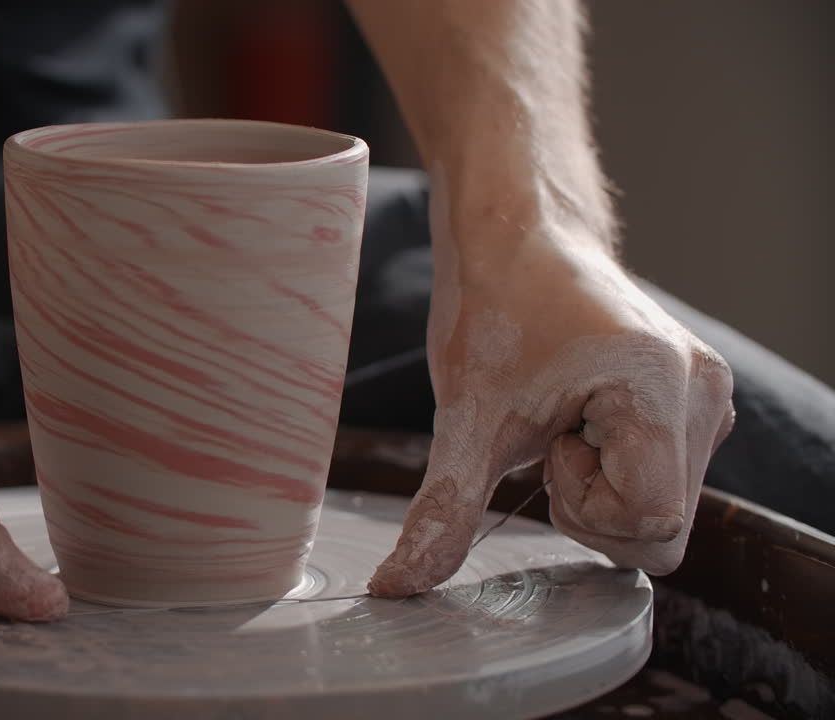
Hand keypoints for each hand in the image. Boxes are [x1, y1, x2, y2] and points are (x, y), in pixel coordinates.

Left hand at [368, 225, 734, 595]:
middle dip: (592, 505)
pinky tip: (581, 422)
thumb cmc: (494, 309)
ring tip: (564, 421)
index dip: (585, 504)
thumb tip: (397, 586)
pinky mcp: (693, 403)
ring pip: (664, 513)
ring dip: (601, 489)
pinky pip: (663, 483)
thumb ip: (442, 510)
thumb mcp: (466, 417)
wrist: (516, 237)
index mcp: (665, 390)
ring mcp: (707, 399)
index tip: (548, 444)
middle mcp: (705, 395)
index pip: (652, 524)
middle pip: (663, 531)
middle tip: (551, 438)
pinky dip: (614, 473)